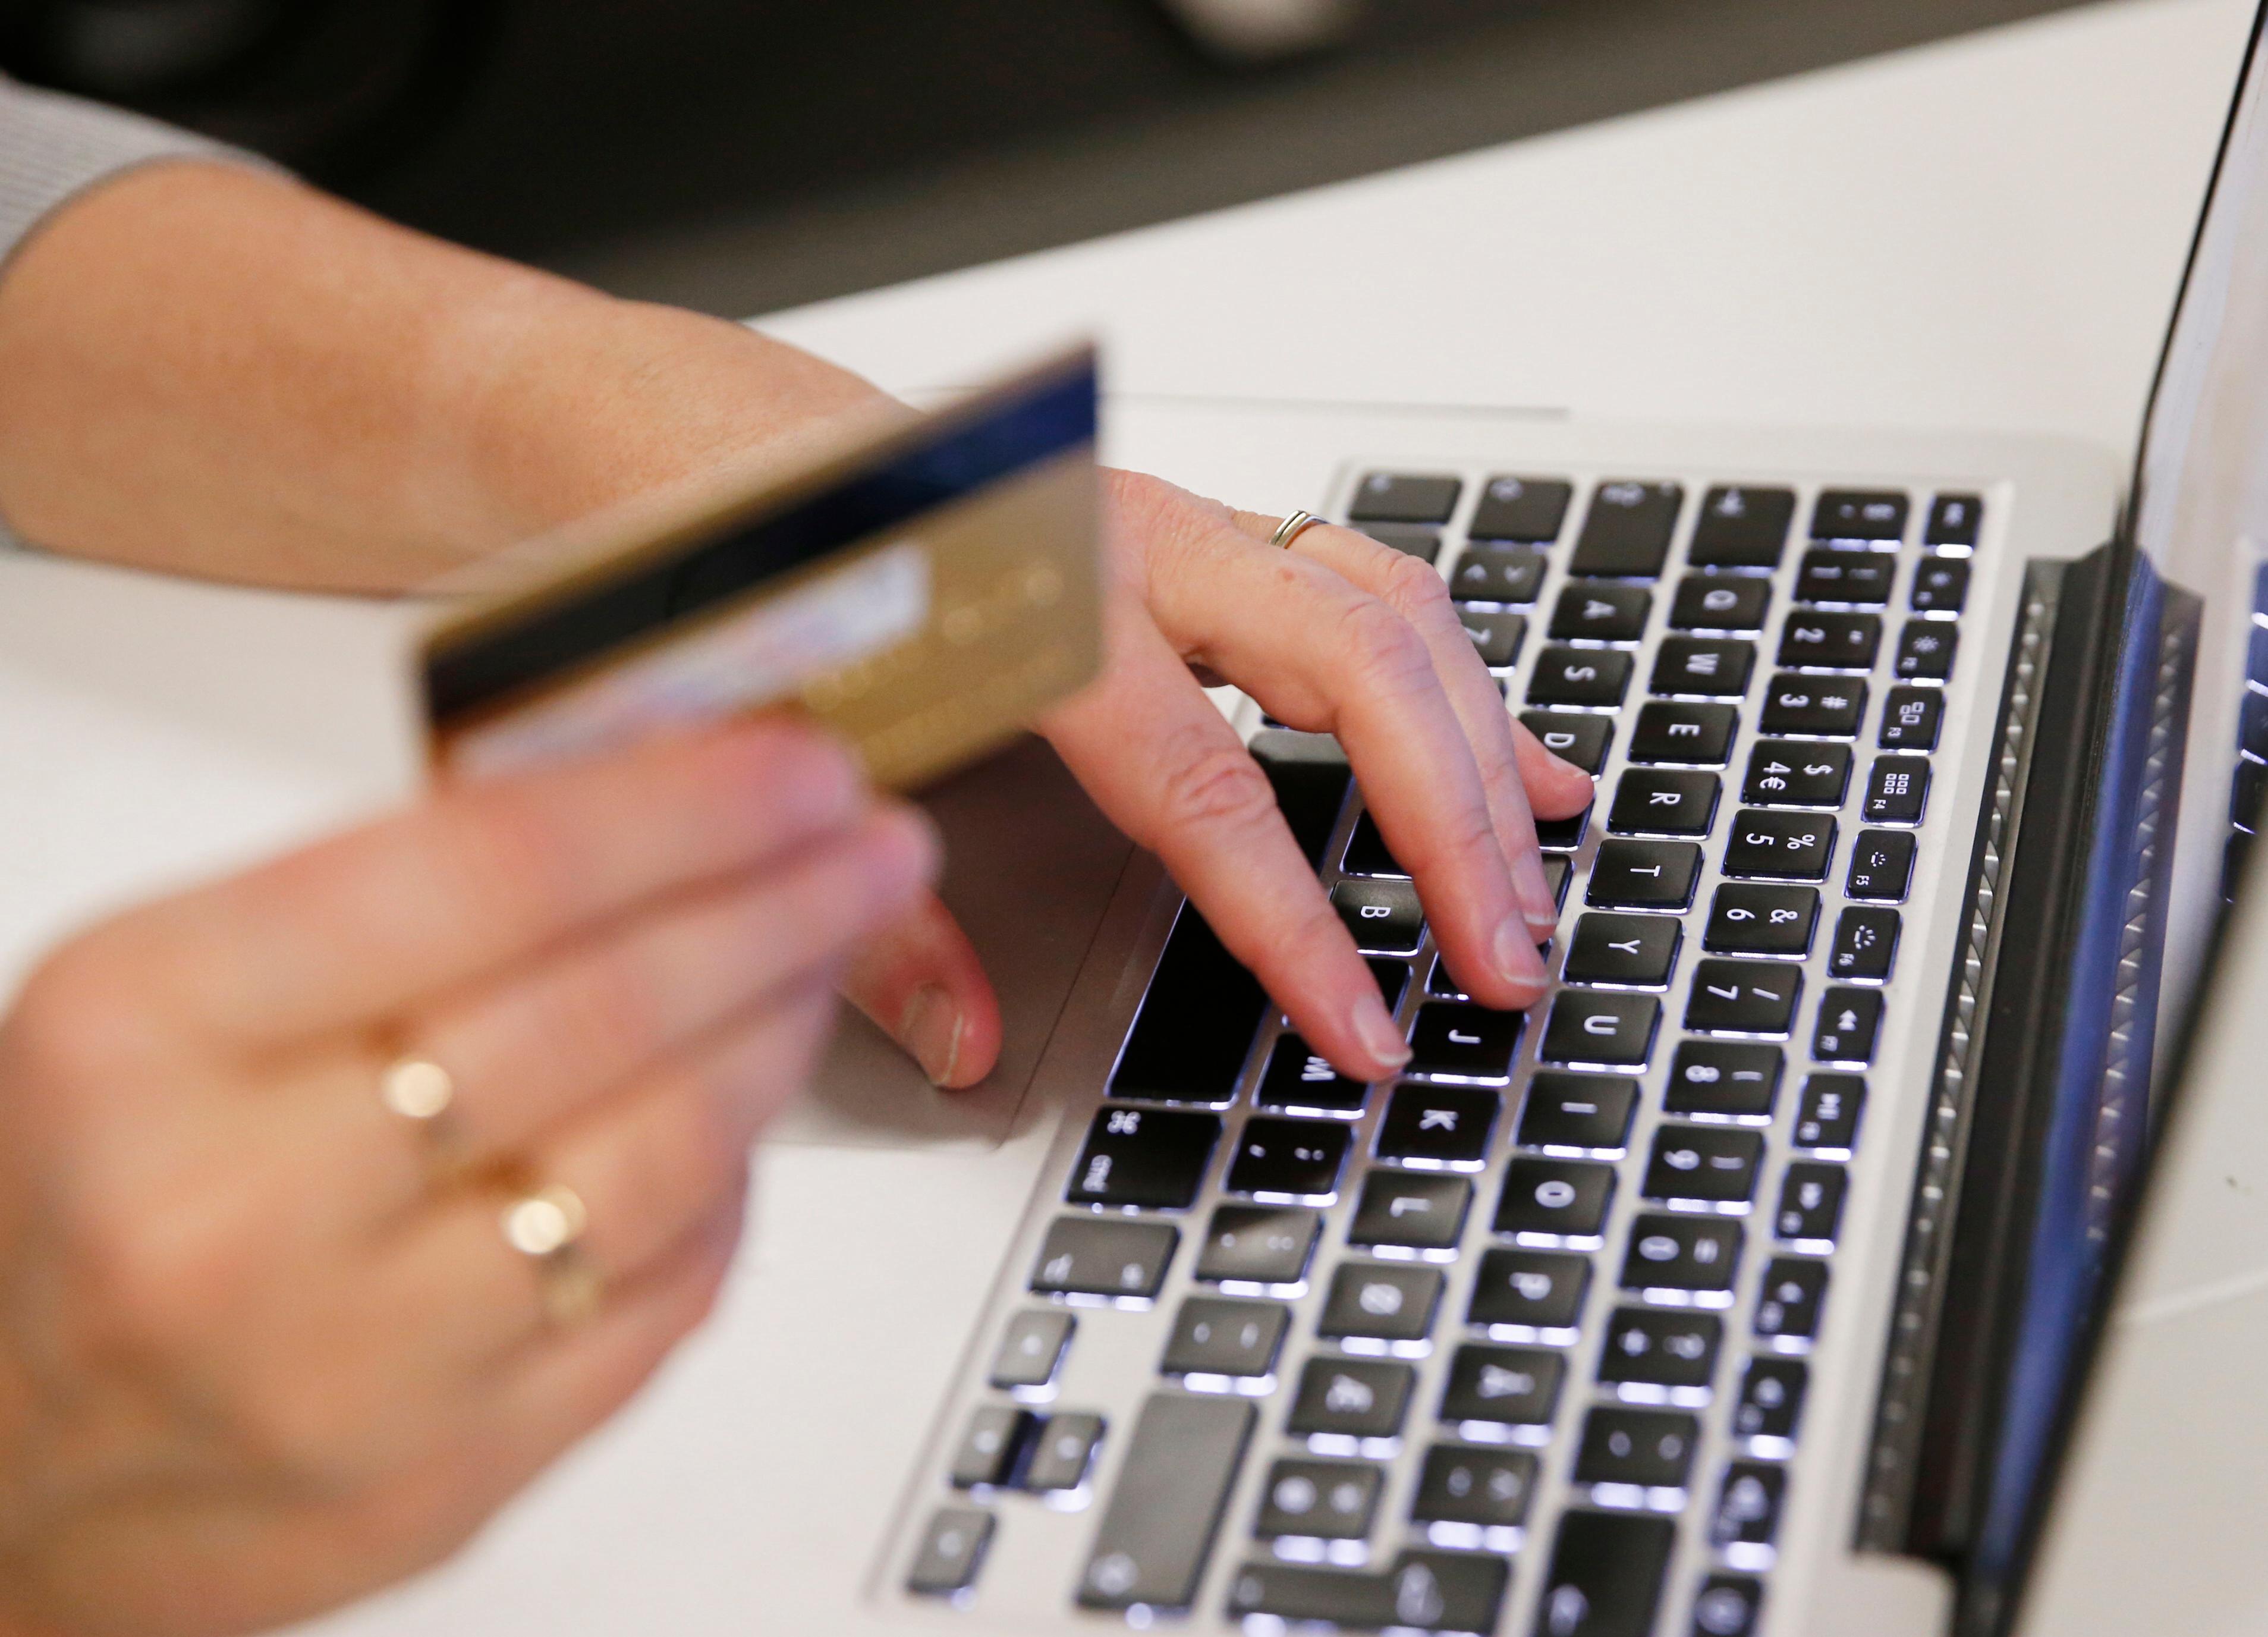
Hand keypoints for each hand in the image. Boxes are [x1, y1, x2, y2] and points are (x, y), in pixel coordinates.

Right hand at [0, 723, 934, 1636]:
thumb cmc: (93, 1187)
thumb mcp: (167, 994)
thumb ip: (388, 897)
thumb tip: (647, 794)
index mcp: (148, 1033)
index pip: (491, 872)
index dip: (686, 805)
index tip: (798, 765)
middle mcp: (241, 1209)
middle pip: (602, 1012)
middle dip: (781, 904)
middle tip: (873, 849)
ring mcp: (351, 1368)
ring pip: (661, 1162)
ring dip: (781, 1035)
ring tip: (827, 957)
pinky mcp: (445, 1480)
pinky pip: (659, 1308)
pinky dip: (731, 1195)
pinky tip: (747, 1122)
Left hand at [841, 471, 1595, 1087]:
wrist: (746, 441)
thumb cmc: (777, 582)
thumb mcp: (801, 756)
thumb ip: (881, 912)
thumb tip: (963, 1041)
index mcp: (1039, 606)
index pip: (1208, 788)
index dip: (1295, 920)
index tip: (1363, 1021)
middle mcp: (1136, 546)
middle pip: (1356, 673)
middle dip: (1451, 826)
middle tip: (1504, 955)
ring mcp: (1185, 528)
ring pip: (1388, 615)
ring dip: (1478, 749)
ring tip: (1533, 874)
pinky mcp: (1206, 533)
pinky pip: (1368, 593)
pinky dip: (1453, 681)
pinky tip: (1515, 759)